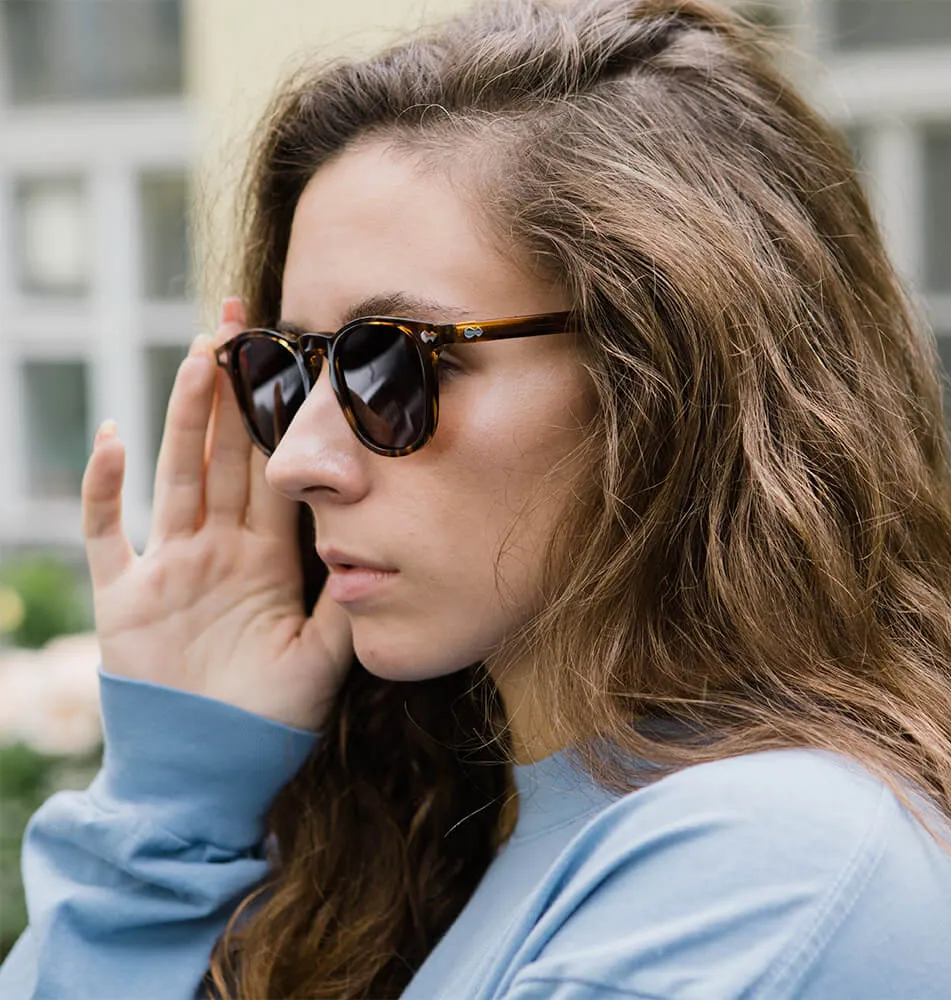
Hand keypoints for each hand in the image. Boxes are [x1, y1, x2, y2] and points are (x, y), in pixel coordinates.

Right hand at [81, 298, 352, 731]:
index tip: (292, 367)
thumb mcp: (325, 655)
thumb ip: (348, 602)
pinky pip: (109, 535)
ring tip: (196, 357)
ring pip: (177, 476)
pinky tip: (113, 440)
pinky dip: (105, 491)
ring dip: (185, 418)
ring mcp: (170, 568)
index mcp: (267, 560)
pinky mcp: (126, 597)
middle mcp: (219, 551)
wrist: (213, 774)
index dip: (282, 423)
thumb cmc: (272, 721)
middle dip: (231, 393)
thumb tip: (380, 549)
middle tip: (237, 326)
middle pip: (226, 456)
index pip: (276, 474)